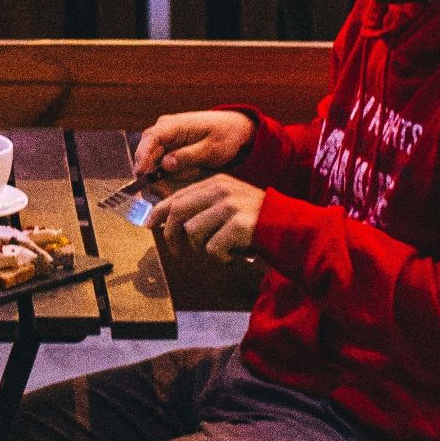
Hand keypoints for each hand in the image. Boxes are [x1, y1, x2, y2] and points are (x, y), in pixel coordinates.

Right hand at [132, 110, 254, 177]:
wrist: (233, 128)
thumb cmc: (224, 136)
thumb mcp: (211, 149)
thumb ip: (188, 156)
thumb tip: (165, 164)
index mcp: (174, 124)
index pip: (151, 138)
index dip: (142, 156)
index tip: (140, 173)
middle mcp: (164, 128)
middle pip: (146, 149)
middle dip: (146, 169)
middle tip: (150, 190)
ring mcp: (165, 137)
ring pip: (151, 157)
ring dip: (154, 173)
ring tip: (162, 189)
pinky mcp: (168, 145)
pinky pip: (159, 160)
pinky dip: (161, 172)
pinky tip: (169, 182)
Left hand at [147, 173, 263, 261]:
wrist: (291, 228)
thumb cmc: (257, 221)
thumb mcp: (229, 204)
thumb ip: (202, 206)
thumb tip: (167, 220)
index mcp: (216, 182)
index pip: (178, 196)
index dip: (159, 211)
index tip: (148, 224)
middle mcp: (221, 190)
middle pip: (178, 212)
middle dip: (172, 235)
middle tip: (177, 252)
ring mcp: (229, 206)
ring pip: (193, 233)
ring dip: (204, 249)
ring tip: (222, 250)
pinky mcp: (238, 225)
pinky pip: (213, 249)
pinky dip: (221, 258)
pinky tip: (235, 254)